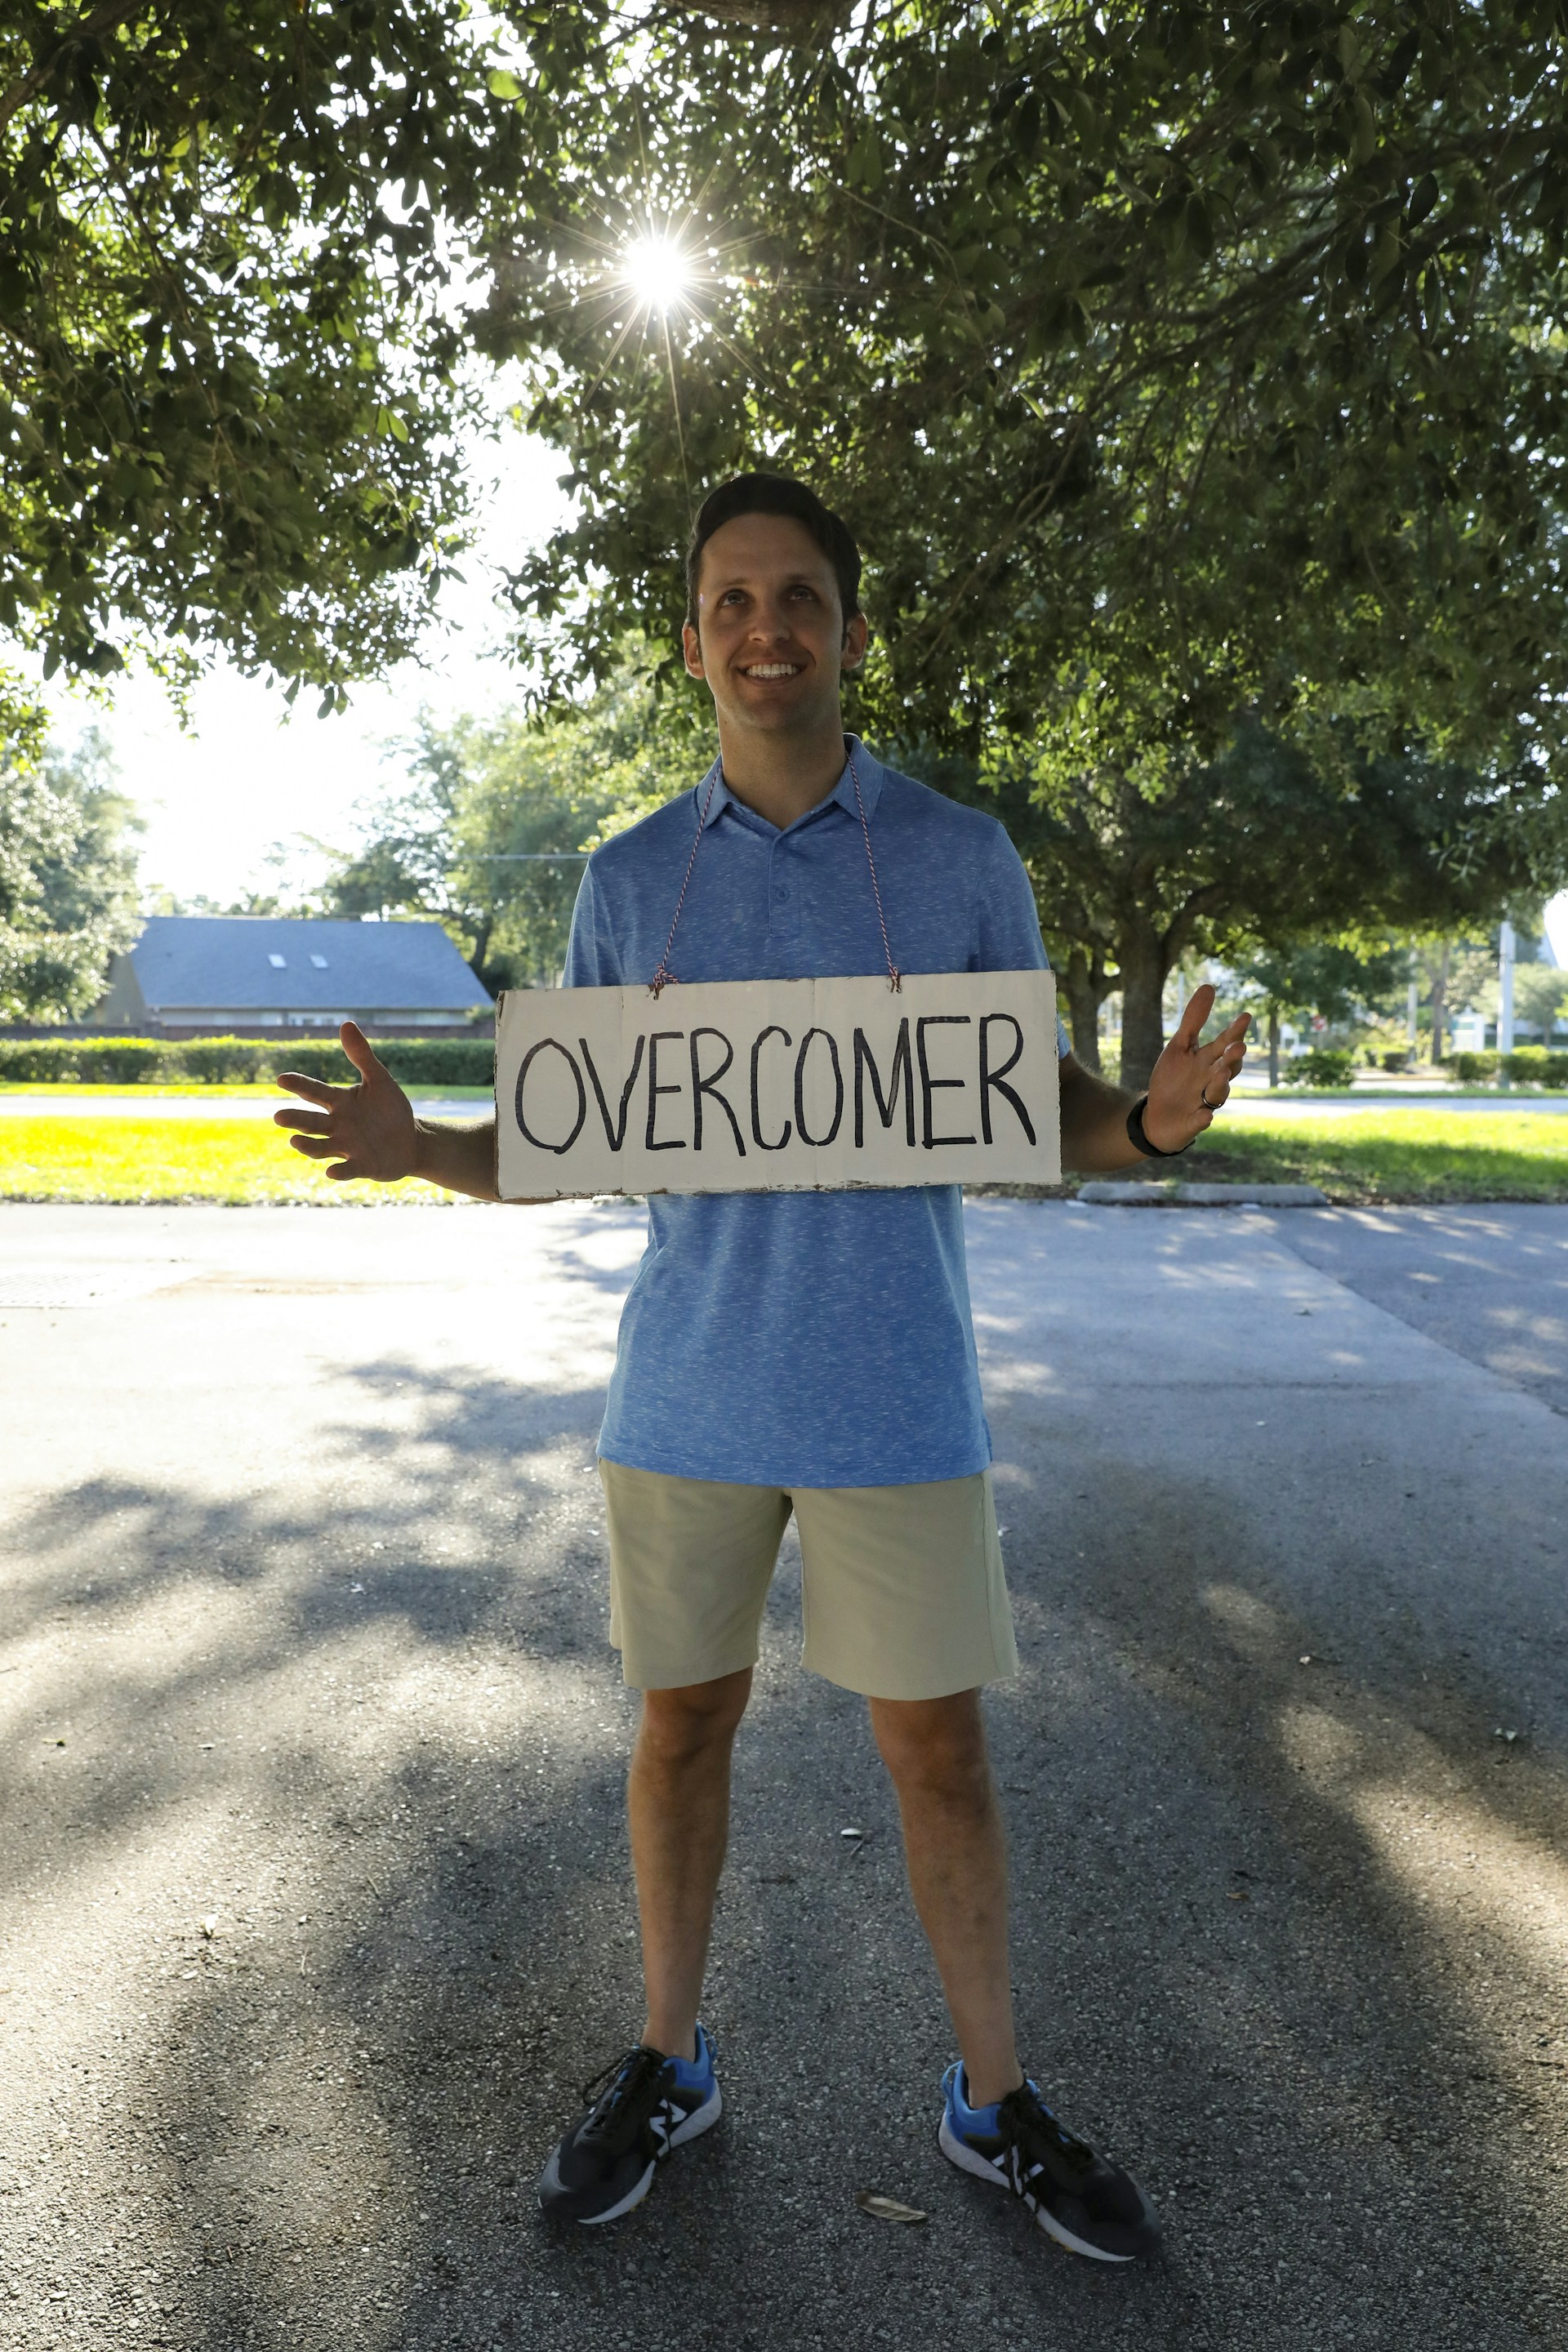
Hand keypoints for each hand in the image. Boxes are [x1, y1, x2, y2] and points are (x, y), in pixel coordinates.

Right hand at [273, 1021, 420, 1182]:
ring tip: (295, 1141)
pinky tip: (331, 1172)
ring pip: (321, 1147)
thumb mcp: (380, 1080)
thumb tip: (346, 1023)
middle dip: (296, 1120)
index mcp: (339, 1103)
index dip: (299, 1085)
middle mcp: (337, 1126)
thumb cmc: (390, 1110)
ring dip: (308, 1146)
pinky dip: (339, 1171)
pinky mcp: (362, 1166)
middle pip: (312, 1122)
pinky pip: (348, 1169)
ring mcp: (347, 1147)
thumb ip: (362, 1056)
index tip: (282, 1079)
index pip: (315, 1092)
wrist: (411, 1141)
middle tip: (278, 1117)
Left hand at [1142, 985, 1249, 1152]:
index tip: (1245, 1016)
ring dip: (1220, 1083)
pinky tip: (1204, 1115)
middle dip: (1232, 1058)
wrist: (1158, 1115)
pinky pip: (1201, 1122)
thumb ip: (1194, 1020)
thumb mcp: (1179, 1046)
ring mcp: (1206, 1102)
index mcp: (1210, 1061)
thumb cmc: (1173, 1078)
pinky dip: (1203, 1119)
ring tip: (1220, 1072)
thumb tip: (1209, 986)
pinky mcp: (1194, 1123)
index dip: (1235, 1031)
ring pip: (1218, 1092)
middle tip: (1238, 1046)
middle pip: (1227, 1067)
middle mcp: (1213, 1080)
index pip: (1225, 1043)